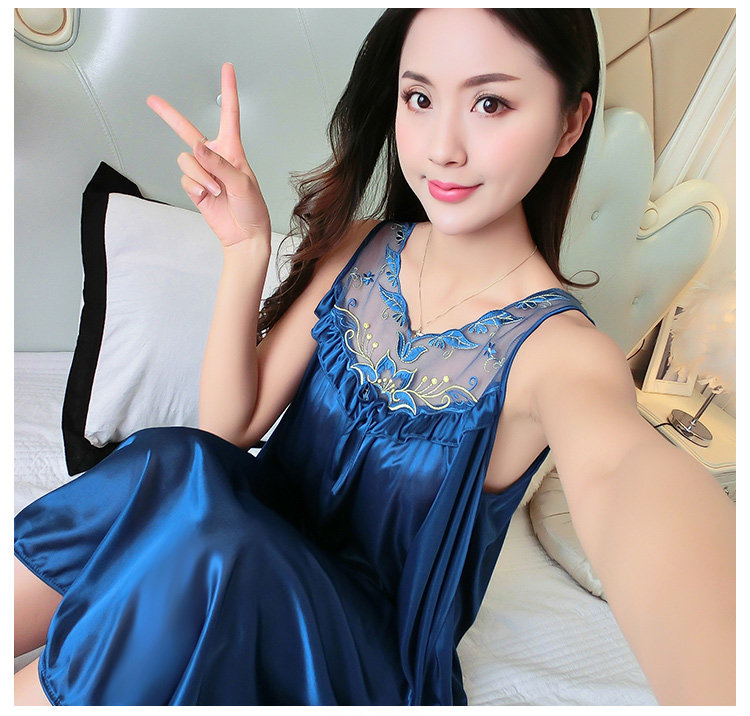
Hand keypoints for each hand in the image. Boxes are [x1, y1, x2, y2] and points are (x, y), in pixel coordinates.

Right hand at [147, 63, 271, 248]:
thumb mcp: (242, 183)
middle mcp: (214, 156)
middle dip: (169, 116)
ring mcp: (202, 171)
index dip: (229, 90)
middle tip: (152, 100)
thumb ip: (220, 164)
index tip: (227, 68)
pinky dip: (196, 188)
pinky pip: (185, 179)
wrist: (244, 234)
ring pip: (186, 161)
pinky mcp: (194, 186)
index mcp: (232, 149)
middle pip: (187, 131)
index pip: (230, 114)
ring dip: (201, 177)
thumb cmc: (252, 208)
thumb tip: (198, 147)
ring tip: (217, 191)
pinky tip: (208, 197)